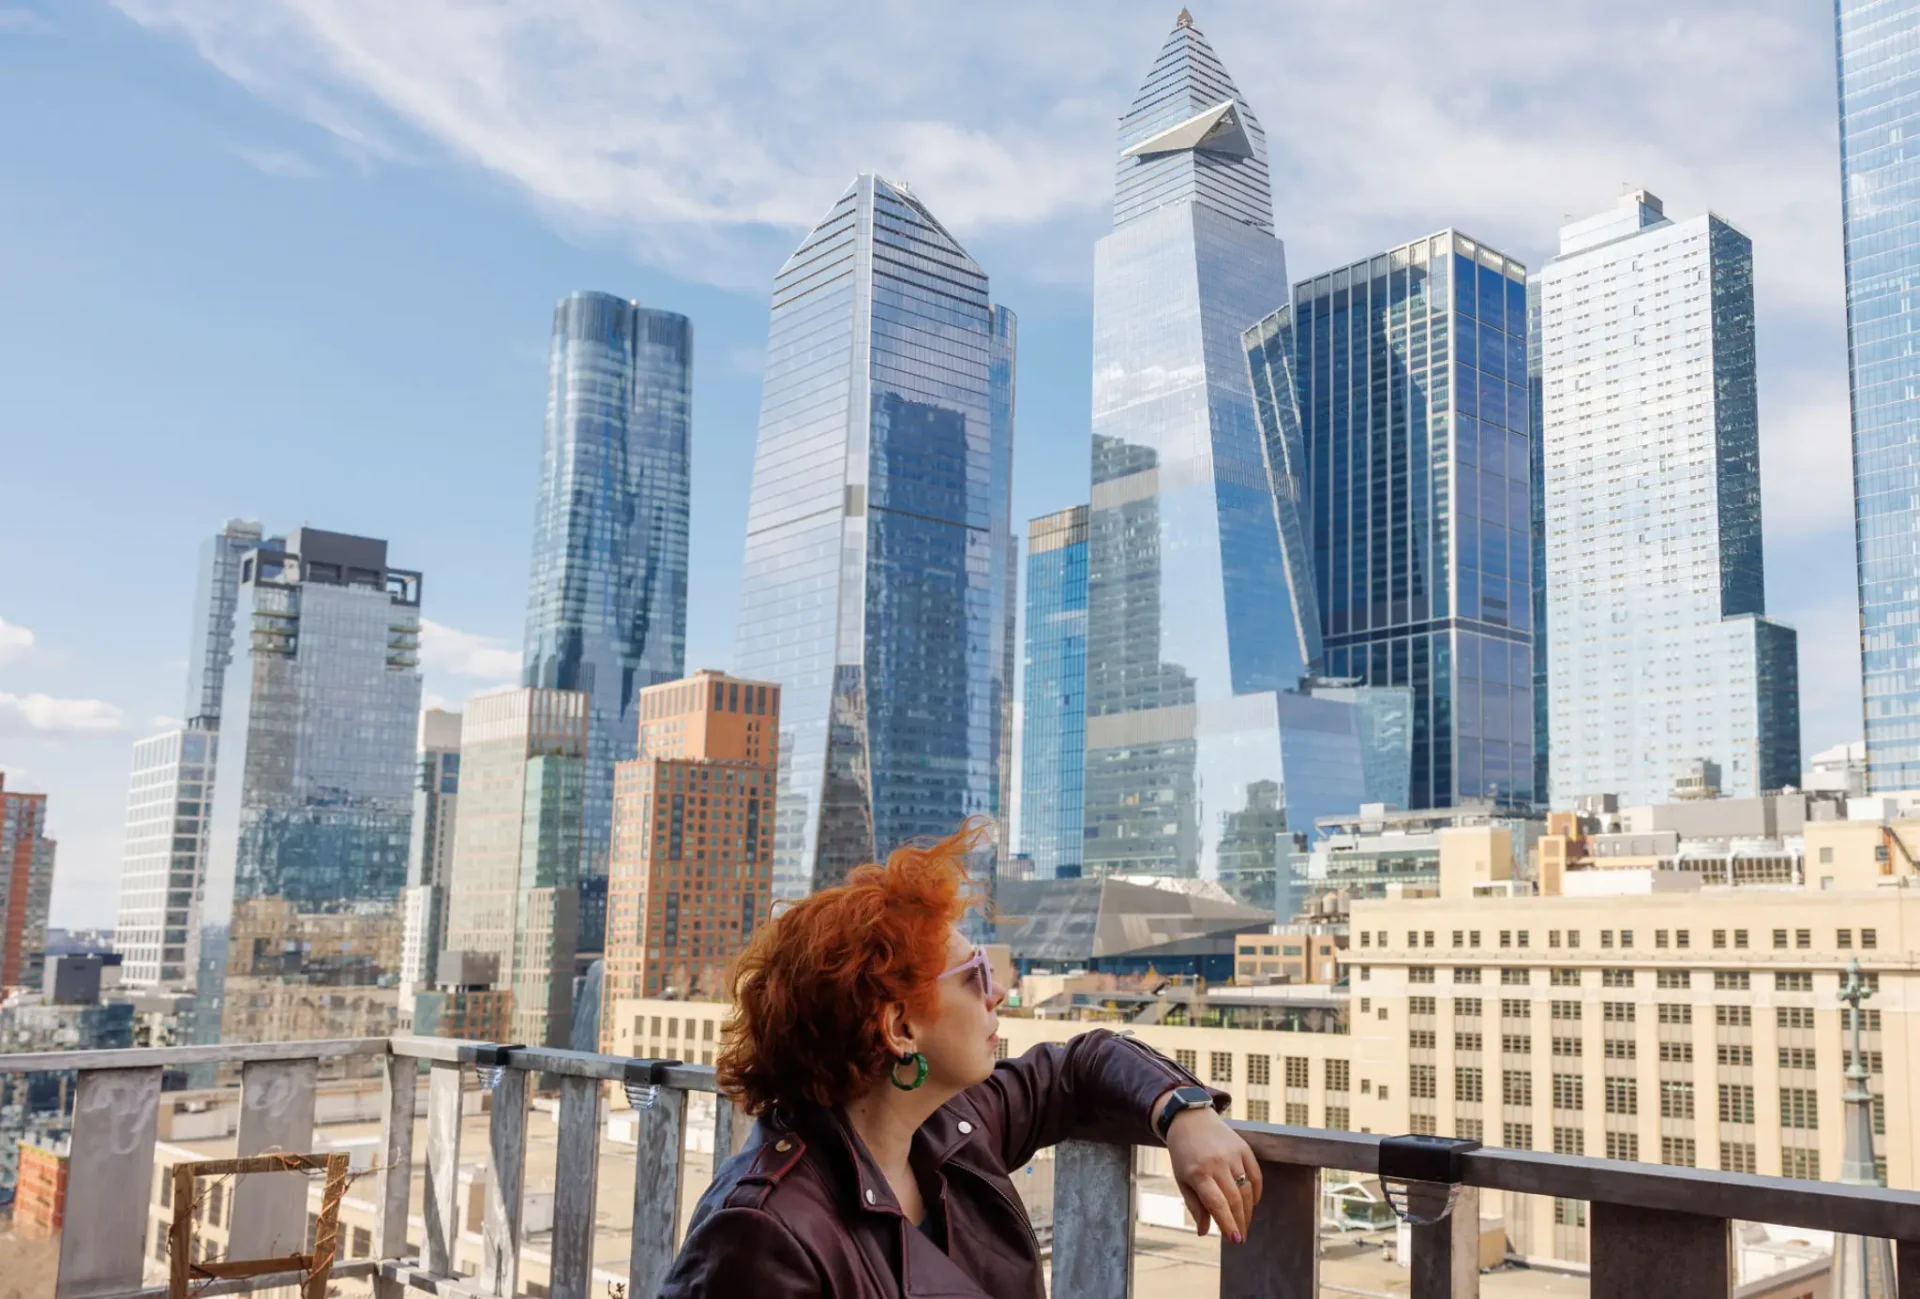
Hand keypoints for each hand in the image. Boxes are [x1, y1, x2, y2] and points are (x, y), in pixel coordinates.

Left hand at [1163, 1106, 1261, 1241]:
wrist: (1190, 1120)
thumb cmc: (1184, 1154)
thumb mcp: (1182, 1180)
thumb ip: (1195, 1206)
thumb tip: (1203, 1232)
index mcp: (1198, 1173)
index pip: (1217, 1204)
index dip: (1227, 1223)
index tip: (1235, 1240)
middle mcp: (1217, 1163)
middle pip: (1234, 1199)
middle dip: (1240, 1222)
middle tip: (1241, 1238)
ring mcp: (1232, 1154)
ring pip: (1247, 1189)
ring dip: (1248, 1211)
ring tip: (1244, 1224)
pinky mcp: (1244, 1148)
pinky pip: (1256, 1175)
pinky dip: (1256, 1192)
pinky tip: (1252, 1204)